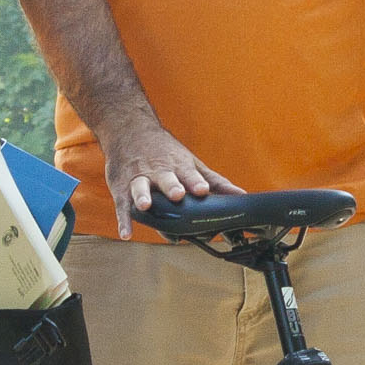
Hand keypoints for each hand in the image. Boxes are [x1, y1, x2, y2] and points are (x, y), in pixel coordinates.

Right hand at [100, 121, 240, 236]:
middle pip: (166, 179)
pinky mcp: (122, 188)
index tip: (202, 190)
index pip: (189, 175)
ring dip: (143, 196)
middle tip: (178, 194)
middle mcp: (160, 173)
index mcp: (178, 168)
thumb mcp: (191, 163)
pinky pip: (123, 205)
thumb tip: (241, 196)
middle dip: (171, 187)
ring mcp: (140, 180)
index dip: (196, 182)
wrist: (130, 131)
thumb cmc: (166, 152)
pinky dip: (124, 220)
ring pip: (140, 187)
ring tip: (145, 206)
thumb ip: (215, 182)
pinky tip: (126, 234)